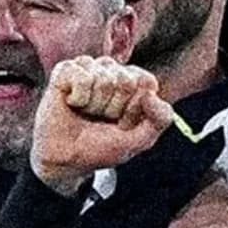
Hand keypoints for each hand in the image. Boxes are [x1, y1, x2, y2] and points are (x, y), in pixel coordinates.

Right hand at [30, 56, 174, 196]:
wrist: (67, 160)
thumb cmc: (101, 147)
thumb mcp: (140, 140)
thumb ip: (160, 119)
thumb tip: (151, 94)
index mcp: (134, 82)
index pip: (146, 82)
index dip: (135, 108)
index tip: (123, 123)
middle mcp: (112, 70)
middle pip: (126, 80)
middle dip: (114, 108)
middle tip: (102, 119)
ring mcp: (89, 68)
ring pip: (104, 79)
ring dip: (95, 106)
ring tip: (86, 113)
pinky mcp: (66, 70)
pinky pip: (82, 78)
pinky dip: (79, 98)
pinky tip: (72, 104)